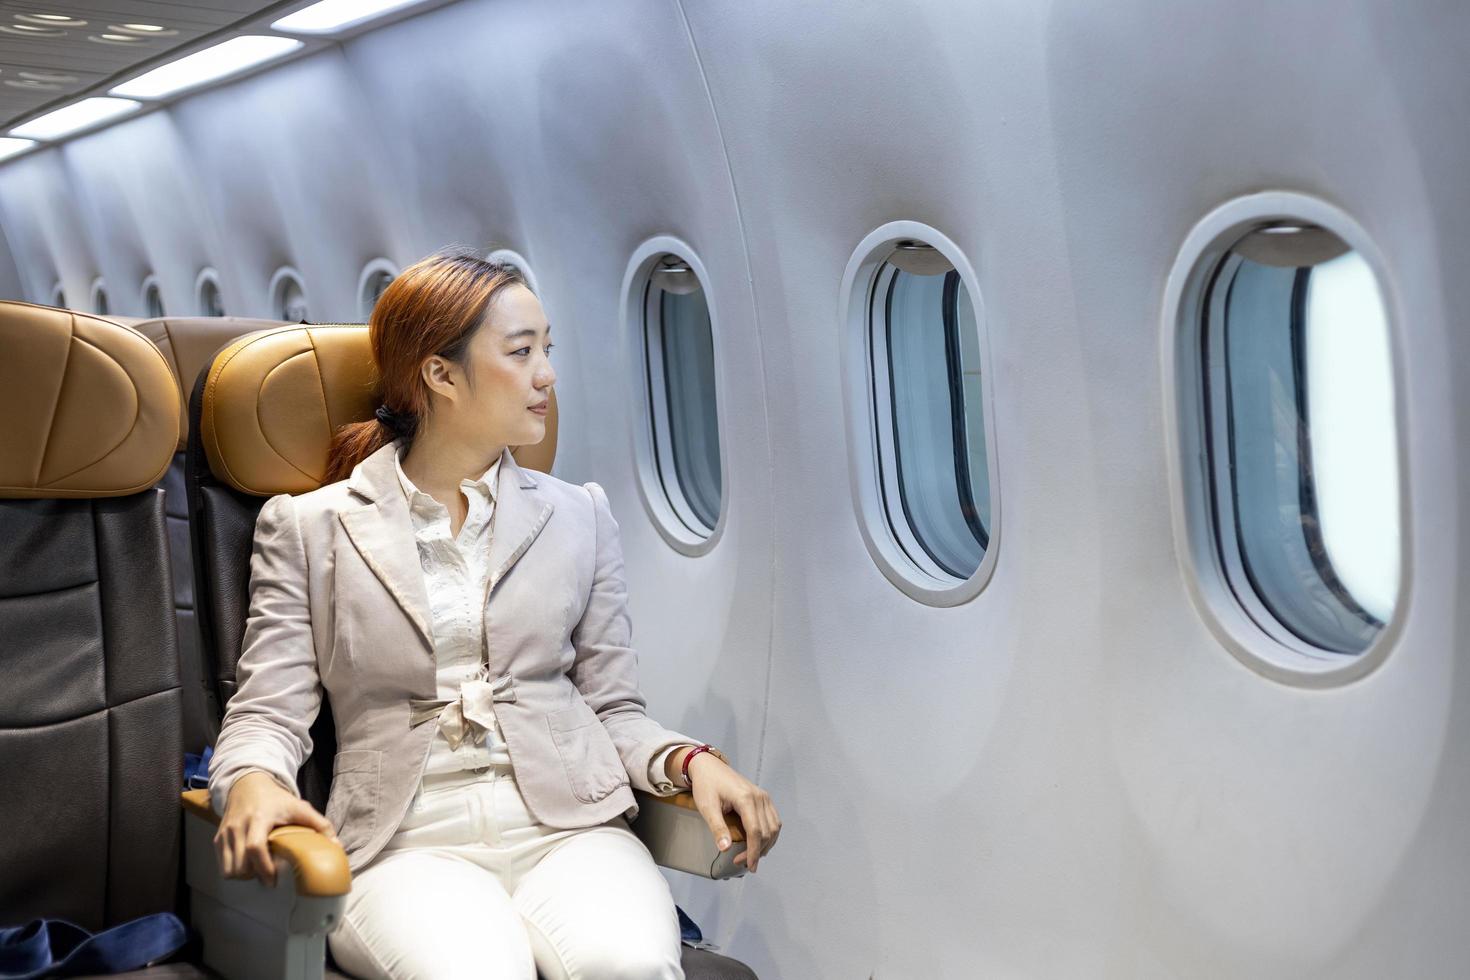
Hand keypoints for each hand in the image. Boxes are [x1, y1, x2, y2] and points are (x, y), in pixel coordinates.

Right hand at [215, 770, 336, 885]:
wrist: (248, 785)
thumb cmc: (276, 799)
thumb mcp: (299, 807)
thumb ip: (319, 825)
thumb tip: (336, 847)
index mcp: (259, 819)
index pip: (255, 848)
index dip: (264, 867)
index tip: (274, 878)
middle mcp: (238, 827)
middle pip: (240, 865)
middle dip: (255, 876)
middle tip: (270, 876)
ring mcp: (225, 833)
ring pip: (228, 869)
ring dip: (244, 875)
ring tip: (258, 870)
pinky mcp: (218, 838)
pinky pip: (222, 865)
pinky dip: (234, 870)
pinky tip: (248, 864)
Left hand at [681, 751, 780, 872]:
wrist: (709, 766)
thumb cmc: (706, 785)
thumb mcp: (707, 807)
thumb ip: (717, 827)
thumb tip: (725, 848)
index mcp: (746, 798)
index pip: (756, 831)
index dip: (753, 851)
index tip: (748, 866)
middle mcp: (759, 797)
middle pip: (767, 832)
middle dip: (757, 851)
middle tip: (743, 863)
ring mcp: (763, 796)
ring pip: (774, 827)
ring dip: (766, 845)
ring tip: (752, 856)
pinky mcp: (763, 798)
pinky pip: (773, 820)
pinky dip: (769, 835)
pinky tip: (760, 843)